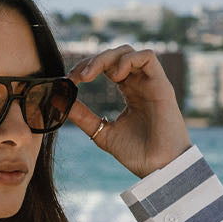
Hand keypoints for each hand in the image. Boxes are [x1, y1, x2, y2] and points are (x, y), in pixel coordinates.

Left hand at [67, 45, 192, 177]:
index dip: (87, 67)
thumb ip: (84, 117)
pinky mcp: (162, 85)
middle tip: (78, 76)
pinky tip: (115, 76)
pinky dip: (128, 60)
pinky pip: (148, 57)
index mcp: (128, 91)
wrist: (159, 169)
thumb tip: (60, 102)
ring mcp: (151, 83)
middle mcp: (140, 83)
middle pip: (115, 55)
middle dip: (93, 60)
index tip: (70, 80)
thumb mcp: (102, 133)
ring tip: (91, 75)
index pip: (106, 67)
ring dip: (106, 58)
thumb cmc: (137, 154)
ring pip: (129, 52)